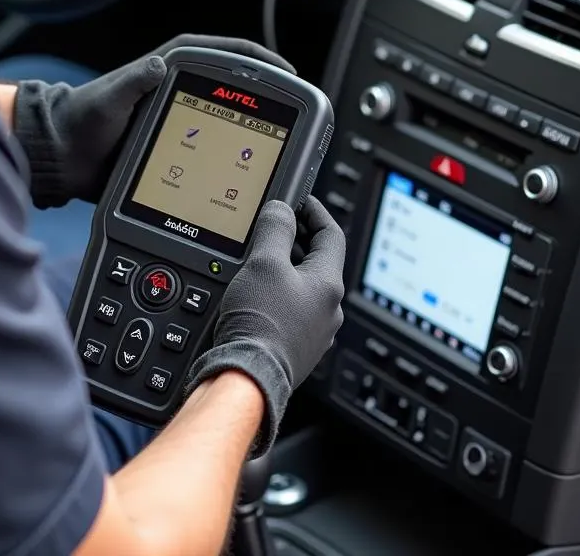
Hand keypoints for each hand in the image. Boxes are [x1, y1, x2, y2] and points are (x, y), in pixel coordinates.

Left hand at [12, 35, 292, 208]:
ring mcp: (183, 114)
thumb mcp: (110, 98)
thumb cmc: (83, 119)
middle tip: (294, 115)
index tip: (288, 75)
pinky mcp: (179, 140)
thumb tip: (157, 66)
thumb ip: (134, 82)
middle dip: (267, 96)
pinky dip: (234, 150)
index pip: (229, 54)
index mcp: (172, 64)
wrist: (65, 155)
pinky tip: (248, 169)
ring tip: (279, 143)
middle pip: (238, 86)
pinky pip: (215, 141)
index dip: (262, 63)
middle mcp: (182, 85)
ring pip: (230, 115)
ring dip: (254, 125)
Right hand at [185, 196, 345, 455]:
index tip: (301, 201)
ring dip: (285, 269)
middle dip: (297, 241)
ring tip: (260, 259)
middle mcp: (328, 311)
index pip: (332, 235)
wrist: (247, 378)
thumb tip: (282, 210)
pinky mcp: (296, 349)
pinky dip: (278, 295)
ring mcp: (314, 333)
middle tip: (274, 226)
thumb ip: (275, 229)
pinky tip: (255, 295)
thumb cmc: (259, 324)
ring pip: (304, 288)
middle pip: (318, 262)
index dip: (315, 212)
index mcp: (328, 285)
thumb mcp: (264, 262)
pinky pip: (292, 312)